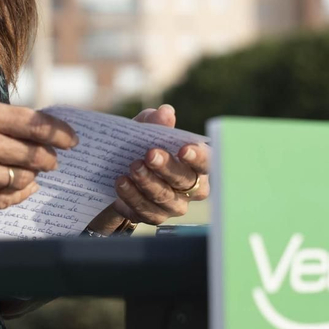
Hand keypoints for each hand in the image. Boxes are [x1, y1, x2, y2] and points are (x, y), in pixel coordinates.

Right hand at [0, 101, 76, 215]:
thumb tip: (47, 134)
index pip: (36, 124)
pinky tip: (21, 189)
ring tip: (27, 172)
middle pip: (36, 155)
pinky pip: (7, 200)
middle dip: (49, 159)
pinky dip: (19, 195)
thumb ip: (5, 123)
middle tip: (50, 160)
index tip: (72, 140)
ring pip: (24, 180)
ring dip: (31, 177)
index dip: (61, 133)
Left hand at [111, 104, 210, 225]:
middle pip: (185, 180)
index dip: (198, 157)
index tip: (183, 149)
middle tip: (150, 155)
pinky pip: (146, 210)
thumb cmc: (143, 148)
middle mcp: (192, 187)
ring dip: (147, 182)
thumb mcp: (145, 131)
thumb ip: (156, 121)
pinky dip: (132, 196)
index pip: (207, 161)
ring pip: (165, 197)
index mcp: (197, 162)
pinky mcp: (155, 216)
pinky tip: (122, 183)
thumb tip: (165, 112)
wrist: (121, 173)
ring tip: (132, 168)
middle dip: (167, 167)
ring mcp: (174, 204)